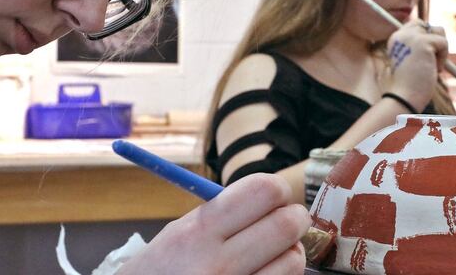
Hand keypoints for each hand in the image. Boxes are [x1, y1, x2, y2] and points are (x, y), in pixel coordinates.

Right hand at [118, 173, 310, 274]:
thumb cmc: (161, 269)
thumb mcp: (178, 233)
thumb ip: (222, 214)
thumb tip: (273, 196)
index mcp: (197, 231)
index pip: (263, 191)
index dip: (277, 189)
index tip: (276, 195)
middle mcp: (216, 264)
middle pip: (286, 224)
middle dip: (294, 218)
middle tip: (287, 221)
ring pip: (293, 259)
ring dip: (290, 252)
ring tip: (272, 253)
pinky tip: (263, 273)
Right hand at [385, 19, 448, 110]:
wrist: (404, 98)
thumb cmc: (409, 86)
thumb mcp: (412, 61)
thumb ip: (419, 47)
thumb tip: (437, 33)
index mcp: (395, 39)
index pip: (418, 24)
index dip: (428, 37)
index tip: (427, 57)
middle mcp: (401, 35)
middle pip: (429, 25)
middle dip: (436, 43)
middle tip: (431, 63)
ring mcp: (411, 37)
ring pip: (439, 31)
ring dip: (441, 49)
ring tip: (432, 66)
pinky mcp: (423, 43)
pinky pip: (444, 43)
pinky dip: (443, 58)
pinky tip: (434, 70)